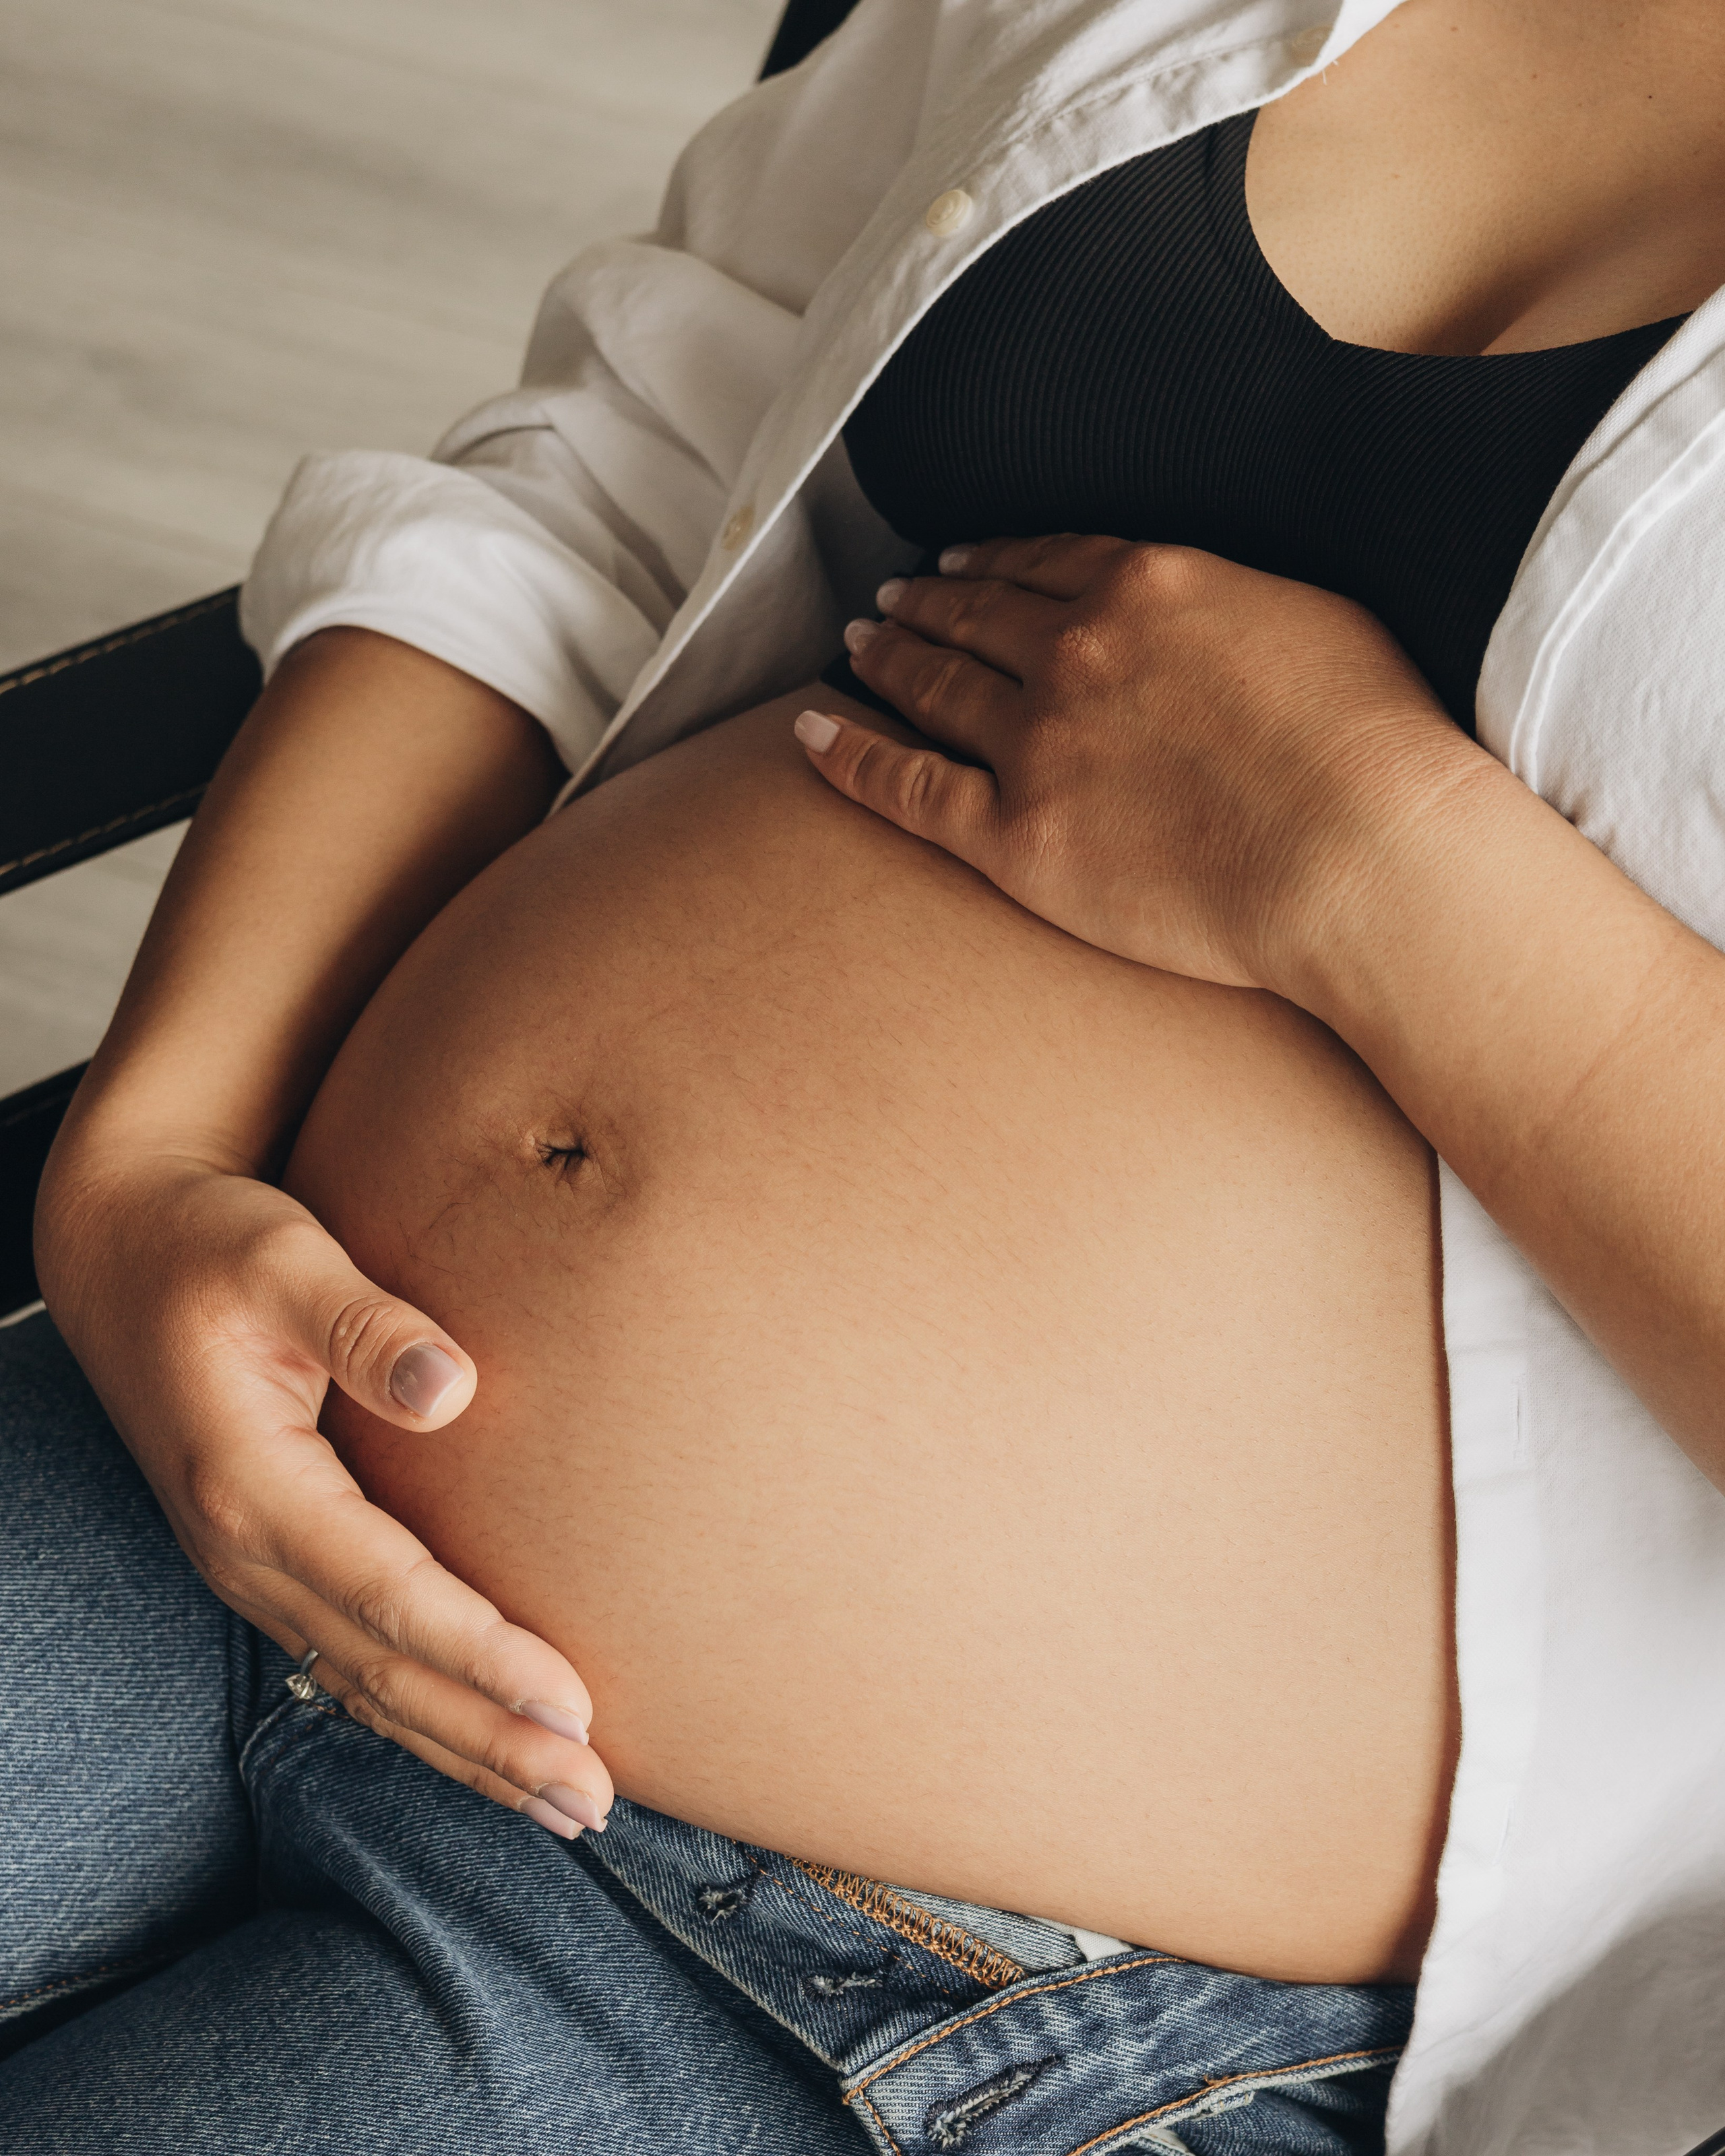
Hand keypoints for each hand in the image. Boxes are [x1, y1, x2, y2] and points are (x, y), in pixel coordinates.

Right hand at [36, 1152, 612, 1839]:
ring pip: (371, 1689)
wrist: (125, 1257)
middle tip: (595, 1797)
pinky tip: (486, 1751)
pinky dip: (426, 1717)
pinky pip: (354, 1667)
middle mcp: (248, 1553)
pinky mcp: (274, 1566)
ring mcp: (255, 1571)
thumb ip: (364, 1324)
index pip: (390, 1596)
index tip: (575, 1703)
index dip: (485, 1656)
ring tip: (566, 1805)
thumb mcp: (284, 1259)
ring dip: (468, 1751)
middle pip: (387, 1673)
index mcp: (253, 1489)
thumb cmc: (212, 1247)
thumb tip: (451, 1385)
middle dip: (493, 1741)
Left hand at [796, 534, 1478, 997]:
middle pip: (975, 614)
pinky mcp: (1018, 836)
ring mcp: (1038, 742)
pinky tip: (807, 734)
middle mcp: (1076, 650)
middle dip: (927, 603)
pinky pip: (907, 788)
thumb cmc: (1376, 745)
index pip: (1046, 561)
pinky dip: (849, 757)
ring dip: (888, 660)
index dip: (994, 561)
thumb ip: (1230, 604)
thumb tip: (1205, 613)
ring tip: (856, 646)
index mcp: (1149, 585)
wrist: (1366, 851)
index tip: (962, 563)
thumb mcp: (1312, 620)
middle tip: (890, 600)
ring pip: (935, 687)